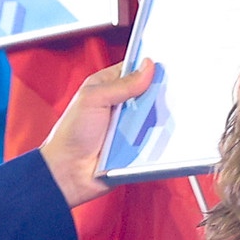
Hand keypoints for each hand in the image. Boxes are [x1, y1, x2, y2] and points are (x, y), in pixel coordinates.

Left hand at [40, 60, 155, 207]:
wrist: (70, 173)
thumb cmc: (72, 134)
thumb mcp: (93, 99)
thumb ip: (122, 84)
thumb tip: (148, 66)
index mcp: (106, 86)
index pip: (133, 69)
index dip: (149, 66)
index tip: (167, 65)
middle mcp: (119, 103)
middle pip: (148, 91)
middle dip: (159, 91)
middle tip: (169, 91)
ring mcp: (129, 124)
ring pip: (154, 113)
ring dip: (160, 114)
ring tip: (167, 113)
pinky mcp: (136, 144)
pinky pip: (154, 135)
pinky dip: (159, 135)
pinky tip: (164, 133)